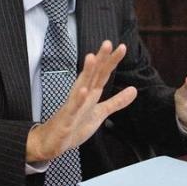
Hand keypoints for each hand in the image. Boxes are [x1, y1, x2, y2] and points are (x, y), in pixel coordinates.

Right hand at [26, 40, 136, 161]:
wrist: (52, 143)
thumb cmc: (74, 125)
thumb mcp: (100, 112)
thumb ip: (117, 101)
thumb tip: (134, 90)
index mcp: (91, 93)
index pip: (102, 74)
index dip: (111, 61)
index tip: (121, 47)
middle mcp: (81, 95)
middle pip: (92, 74)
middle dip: (99, 59)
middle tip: (107, 42)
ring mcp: (73, 106)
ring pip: (80, 85)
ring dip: (86, 72)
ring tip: (92, 57)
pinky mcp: (67, 119)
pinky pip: (73, 108)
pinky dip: (78, 100)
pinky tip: (83, 90)